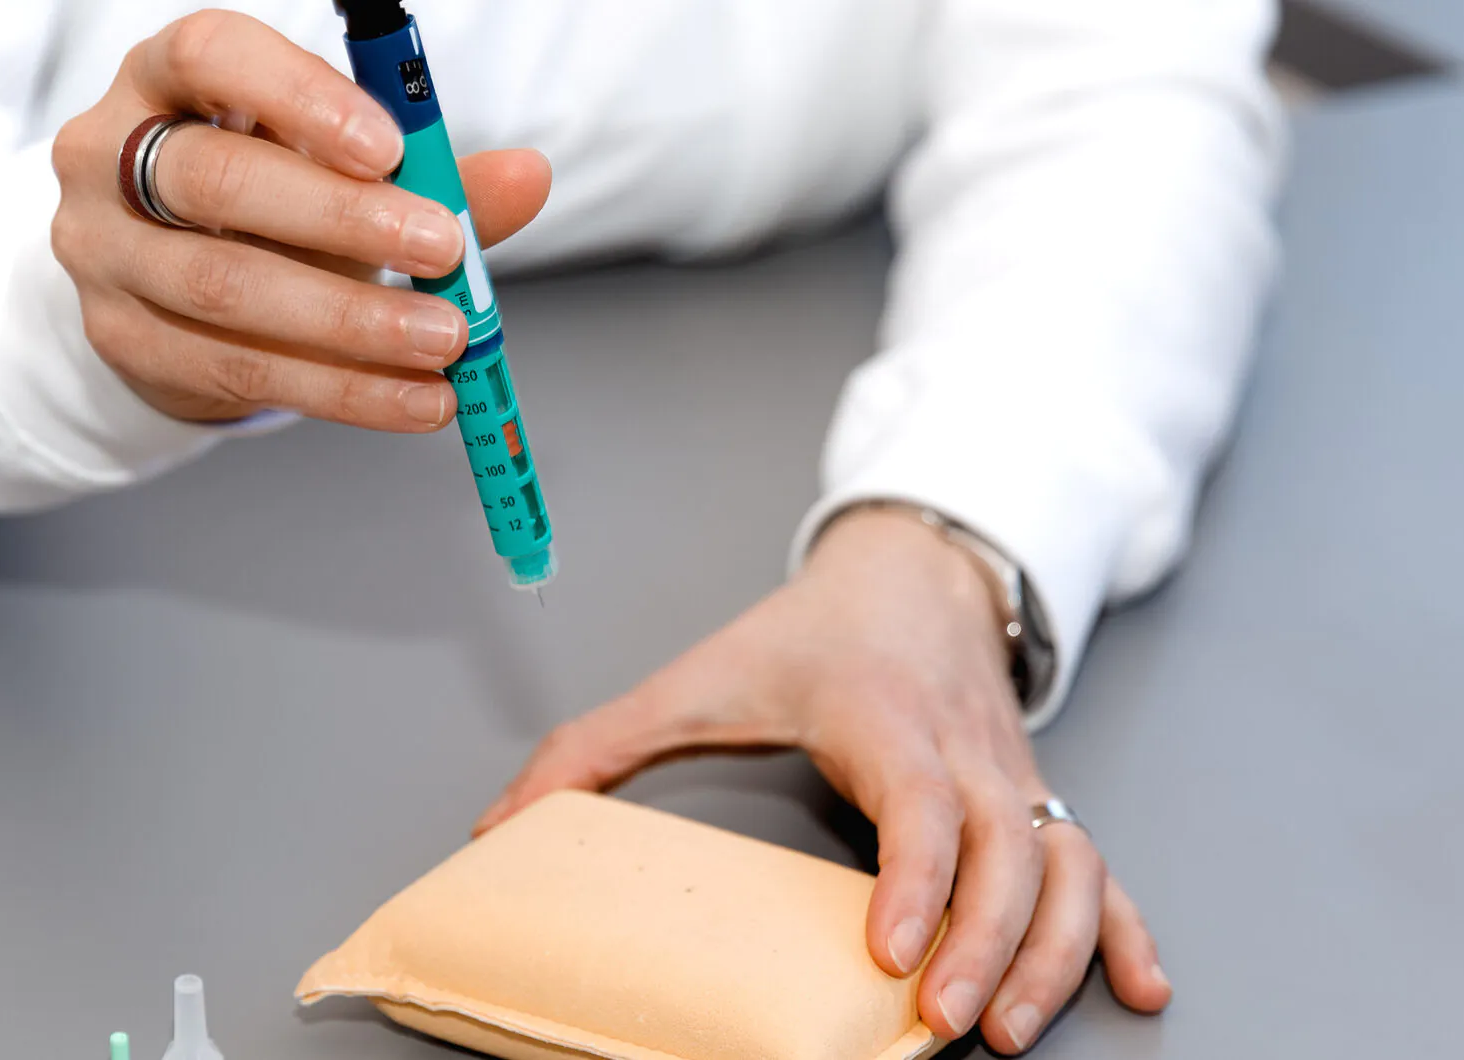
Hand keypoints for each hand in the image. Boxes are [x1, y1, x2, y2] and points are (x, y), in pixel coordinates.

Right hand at [50, 10, 552, 428]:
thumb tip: (526, 177)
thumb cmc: (260, 201)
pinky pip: (240, 370)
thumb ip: (422, 170)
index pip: (210, 56)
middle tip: (439, 249)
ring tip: (442, 339)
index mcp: (164, 78)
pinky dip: (342, 389)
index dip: (300, 97)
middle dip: (340, 218)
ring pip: (225, 289)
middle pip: (216, 180)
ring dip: (350, 322)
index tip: (389, 148)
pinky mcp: (123, 342)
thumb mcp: (330, 167)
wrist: (165, 286)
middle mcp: (110, 155)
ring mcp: (104, 254)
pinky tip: (411, 396)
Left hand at [475, 507, 1172, 1051]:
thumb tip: (502, 822)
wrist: (913, 568)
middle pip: (1007, 849)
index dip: (915, 878)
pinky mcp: (1037, 797)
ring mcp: (1012, 776)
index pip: (916, 800)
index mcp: (880, 716)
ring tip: (1013, 1027)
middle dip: (988, 942)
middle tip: (949, 1023)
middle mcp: (961, 749)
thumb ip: (596, 746)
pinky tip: (1136, 985)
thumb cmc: (809, 632)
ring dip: (1057, 948)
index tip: (893, 952)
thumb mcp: (697, 674)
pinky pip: (1102, 863)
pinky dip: (1126, 927)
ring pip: (1067, 863)